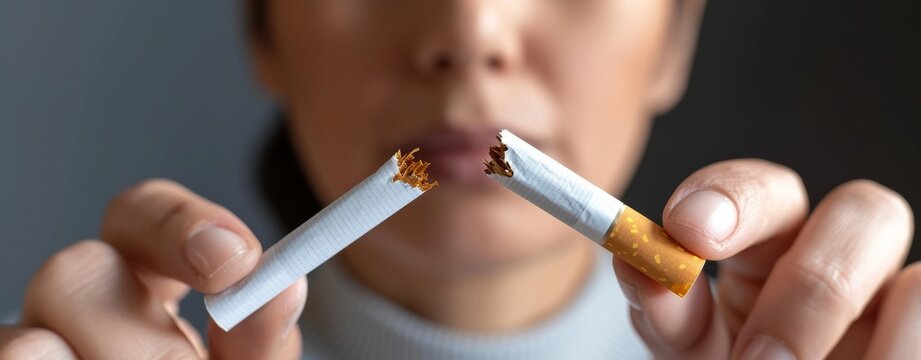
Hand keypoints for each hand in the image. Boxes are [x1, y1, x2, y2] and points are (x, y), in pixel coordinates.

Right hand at [0, 179, 306, 358]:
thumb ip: (261, 336)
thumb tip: (281, 288)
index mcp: (145, 284)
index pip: (142, 214)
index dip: (181, 224)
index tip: (237, 261)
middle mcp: (79, 306)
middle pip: (79, 267)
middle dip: (147, 340)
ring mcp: (33, 347)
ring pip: (32, 342)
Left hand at [614, 159, 917, 358]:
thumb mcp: (690, 355)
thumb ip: (668, 317)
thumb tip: (642, 268)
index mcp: (769, 251)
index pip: (767, 188)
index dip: (734, 194)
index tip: (687, 228)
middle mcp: (837, 263)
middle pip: (864, 209)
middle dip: (813, 283)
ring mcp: (886, 306)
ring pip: (915, 284)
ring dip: (841, 341)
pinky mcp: (918, 339)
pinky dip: (889, 356)